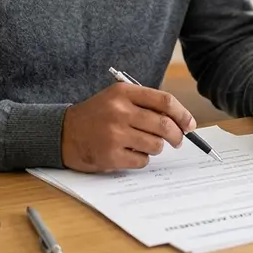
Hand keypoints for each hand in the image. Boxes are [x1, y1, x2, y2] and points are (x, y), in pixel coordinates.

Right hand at [61, 82, 195, 171]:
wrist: (63, 133)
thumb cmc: (97, 115)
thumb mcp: (118, 98)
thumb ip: (146, 104)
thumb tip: (181, 121)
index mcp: (124, 92)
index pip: (164, 101)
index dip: (182, 114)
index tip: (189, 124)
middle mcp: (119, 111)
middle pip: (164, 124)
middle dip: (177, 135)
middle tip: (178, 140)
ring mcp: (114, 134)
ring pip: (156, 145)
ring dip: (156, 147)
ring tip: (145, 144)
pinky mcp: (110, 155)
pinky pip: (142, 160)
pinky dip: (141, 159)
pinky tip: (129, 152)